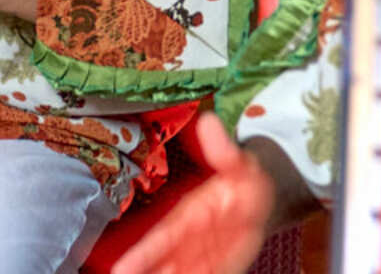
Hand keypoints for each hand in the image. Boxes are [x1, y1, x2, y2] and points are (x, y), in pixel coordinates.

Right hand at [110, 114, 277, 273]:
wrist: (260, 200)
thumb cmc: (243, 181)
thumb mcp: (238, 165)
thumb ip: (223, 150)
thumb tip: (208, 122)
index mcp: (186, 218)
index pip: (159, 240)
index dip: (141, 255)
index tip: (120, 271)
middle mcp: (187, 242)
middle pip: (161, 265)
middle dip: (143, 273)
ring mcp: (199, 258)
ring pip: (175, 272)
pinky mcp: (214, 268)